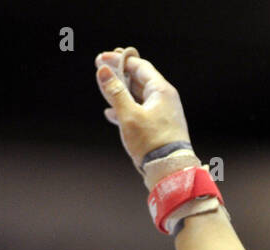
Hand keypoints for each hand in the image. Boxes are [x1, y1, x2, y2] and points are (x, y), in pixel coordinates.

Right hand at [94, 47, 192, 171]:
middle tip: (100, 69)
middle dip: (119, 74)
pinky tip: (111, 114)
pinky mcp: (158, 127)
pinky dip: (126, 110)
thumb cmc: (152, 142)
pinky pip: (140, 112)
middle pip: (139, 79)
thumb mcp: (128, 115)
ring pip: (138, 97)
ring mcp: (162, 114)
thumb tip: (102, 70)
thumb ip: (115, 91)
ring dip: (120, 93)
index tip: (101, 58)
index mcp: (161, 91)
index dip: (120, 60)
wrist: (169, 170)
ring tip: (103, 89)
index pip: (140, 66)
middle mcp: (164, 99)